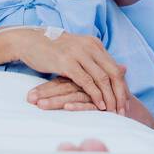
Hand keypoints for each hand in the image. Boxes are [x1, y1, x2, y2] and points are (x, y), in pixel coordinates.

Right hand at [11, 31, 129, 115]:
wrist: (29, 41)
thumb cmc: (52, 49)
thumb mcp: (78, 51)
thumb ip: (96, 60)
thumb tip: (122, 68)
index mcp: (94, 44)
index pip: (114, 68)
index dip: (122, 86)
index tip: (125, 102)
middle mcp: (89, 46)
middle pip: (113, 73)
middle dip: (120, 94)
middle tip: (124, 111)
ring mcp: (78, 53)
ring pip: (102, 78)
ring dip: (110, 97)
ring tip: (114, 112)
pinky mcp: (67, 62)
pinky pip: (86, 81)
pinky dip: (95, 95)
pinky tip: (99, 105)